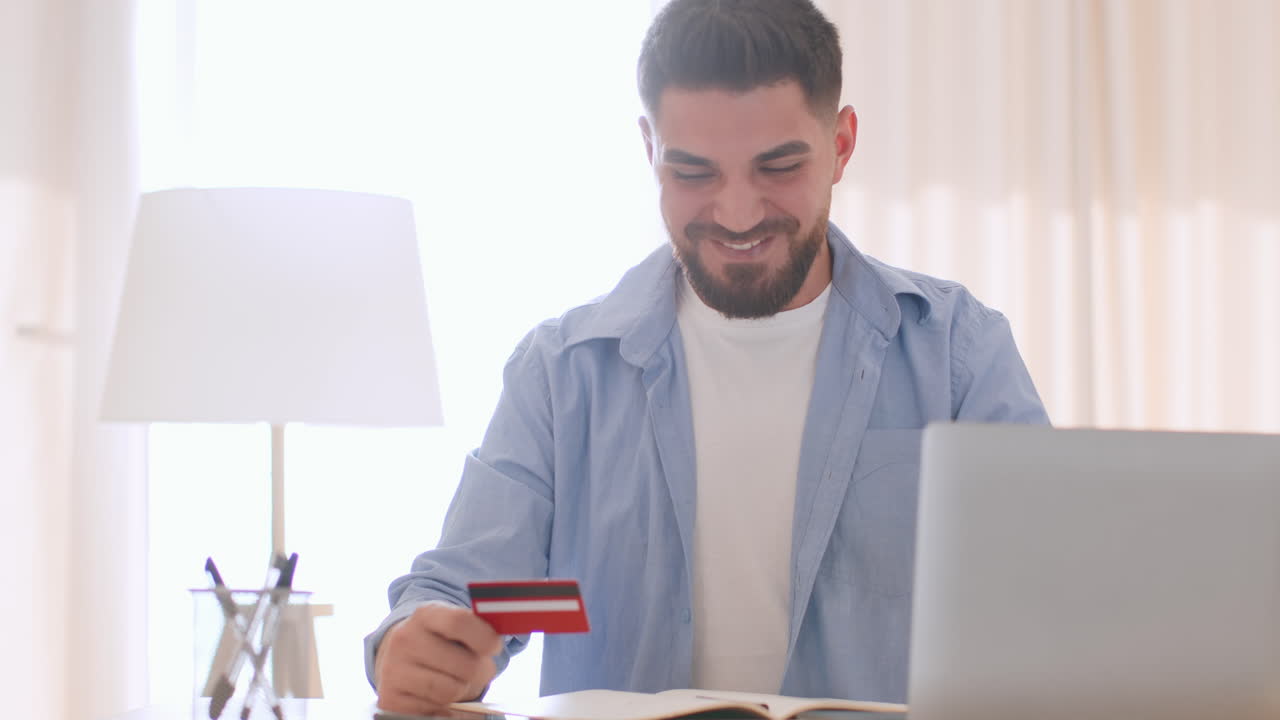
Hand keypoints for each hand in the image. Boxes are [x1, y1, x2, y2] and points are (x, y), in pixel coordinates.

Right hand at [374, 604, 502, 715]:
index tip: (495, 647)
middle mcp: (405, 639)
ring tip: (459, 680)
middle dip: (480, 672)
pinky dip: (445, 707)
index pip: (459, 622)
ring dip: (463, 691)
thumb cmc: (437, 640)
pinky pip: (436, 711)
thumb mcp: (452, 624)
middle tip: (480, 670)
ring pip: (451, 692)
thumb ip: (476, 629)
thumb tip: (496, 645)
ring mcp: (394, 669)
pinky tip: (439, 693)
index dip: (484, 637)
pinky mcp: (390, 697)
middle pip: (465, 665)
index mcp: (425, 615)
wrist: (396, 655)